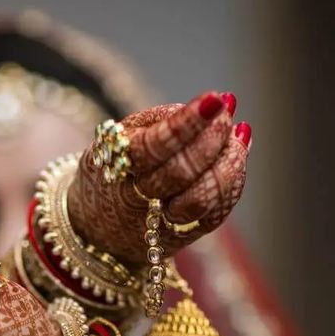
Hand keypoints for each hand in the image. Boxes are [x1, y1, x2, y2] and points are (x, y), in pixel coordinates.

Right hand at [68, 91, 249, 265]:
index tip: (214, 99)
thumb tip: (213, 107)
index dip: (186, 124)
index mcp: (116, 169)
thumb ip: (159, 121)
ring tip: (238, 132)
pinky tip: (238, 153)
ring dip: (228, 164)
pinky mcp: (182, 236)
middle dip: (211, 139)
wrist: (97, 228)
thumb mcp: (118, 139)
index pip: (153, 147)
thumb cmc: (114, 171)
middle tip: (227, 110)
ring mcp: (160, 224)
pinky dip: (233, 181)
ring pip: (201, 200)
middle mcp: (136, 202)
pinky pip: (215, 214)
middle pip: (179, 174)